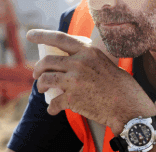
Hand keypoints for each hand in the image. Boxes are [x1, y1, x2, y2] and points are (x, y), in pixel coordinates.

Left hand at [27, 29, 155, 133]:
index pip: (58, 38)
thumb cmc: (116, 84)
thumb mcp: (102, 62)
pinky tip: (53, 110)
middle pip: (47, 62)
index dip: (41, 36)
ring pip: (45, 80)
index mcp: (86, 51)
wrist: (125, 104)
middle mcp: (78, 63)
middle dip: (38, 69)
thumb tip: (66, 62)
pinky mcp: (72, 99)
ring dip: (40, 86)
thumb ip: (84, 59)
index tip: (30, 36)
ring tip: (42, 90)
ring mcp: (74, 81)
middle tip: (36, 76)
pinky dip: (51, 108)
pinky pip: (53, 103)